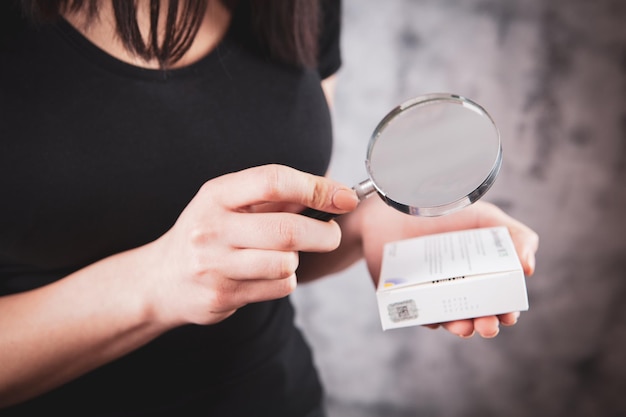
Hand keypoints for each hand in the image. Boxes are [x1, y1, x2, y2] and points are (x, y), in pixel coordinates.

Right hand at [143, 165, 358, 327]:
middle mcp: (212, 227)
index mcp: (216, 195)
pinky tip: (265, 274)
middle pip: (287, 229)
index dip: (316, 187)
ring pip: (286, 263)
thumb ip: (275, 197)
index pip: (273, 181)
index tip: (344, 197)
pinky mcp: (222, 295)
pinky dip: (284, 280)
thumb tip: (332, 194)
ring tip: (281, 256)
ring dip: (296, 260)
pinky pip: (279, 287)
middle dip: (323, 233)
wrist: (162, 280)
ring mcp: (215, 264)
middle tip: (331, 234)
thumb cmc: (208, 234)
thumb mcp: (229, 204)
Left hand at [359, 198, 538, 337]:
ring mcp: (433, 293)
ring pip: (450, 320)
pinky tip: (434, 317)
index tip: (509, 314)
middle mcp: (460, 286)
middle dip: (487, 325)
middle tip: (489, 326)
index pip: (499, 299)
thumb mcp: (485, 217)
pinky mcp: (407, 296)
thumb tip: (529, 269)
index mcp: (482, 272)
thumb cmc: (443, 211)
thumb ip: (517, 236)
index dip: (507, 310)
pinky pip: (419, 313)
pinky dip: (428, 318)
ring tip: (465, 328)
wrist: (396, 204)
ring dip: (461, 328)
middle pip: (478, 314)